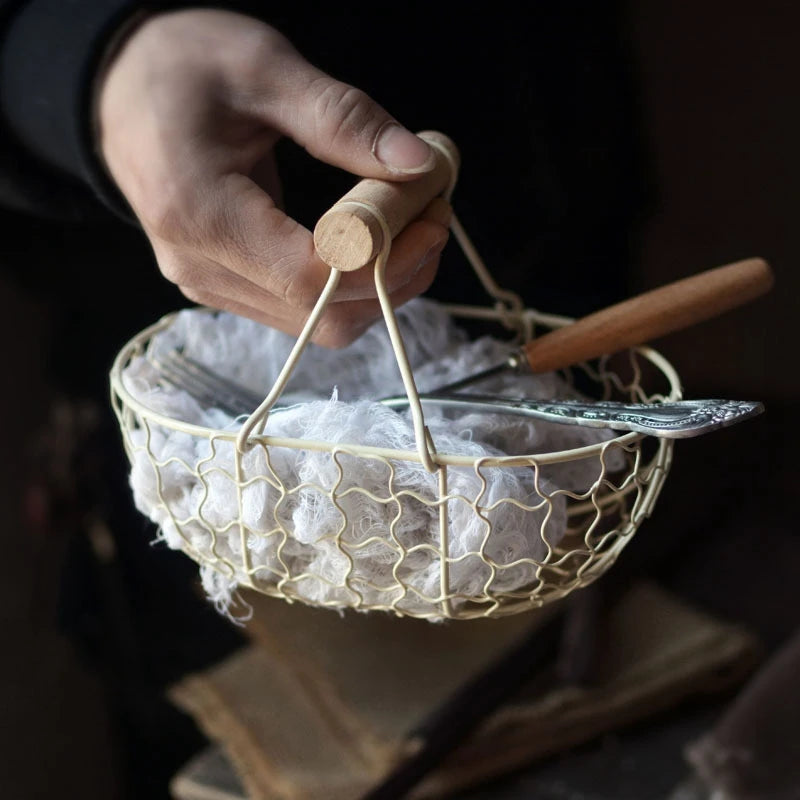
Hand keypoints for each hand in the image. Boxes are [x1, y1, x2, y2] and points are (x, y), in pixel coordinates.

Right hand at [96, 9, 449, 345]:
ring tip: (412, 228)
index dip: (385, 263)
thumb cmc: (179, 70)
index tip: (432, 221)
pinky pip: (302, 310)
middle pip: (322, 315)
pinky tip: (374, 244)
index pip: (310, 277)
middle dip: (394, 279)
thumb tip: (418, 166)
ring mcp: (210, 285)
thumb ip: (343, 119)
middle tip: (433, 220)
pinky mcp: (225, 286)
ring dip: (378, 287)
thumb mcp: (263, 69)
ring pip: (318, 323)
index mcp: (200, 214)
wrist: (119, 91)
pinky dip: (350, 286)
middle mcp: (200, 268)